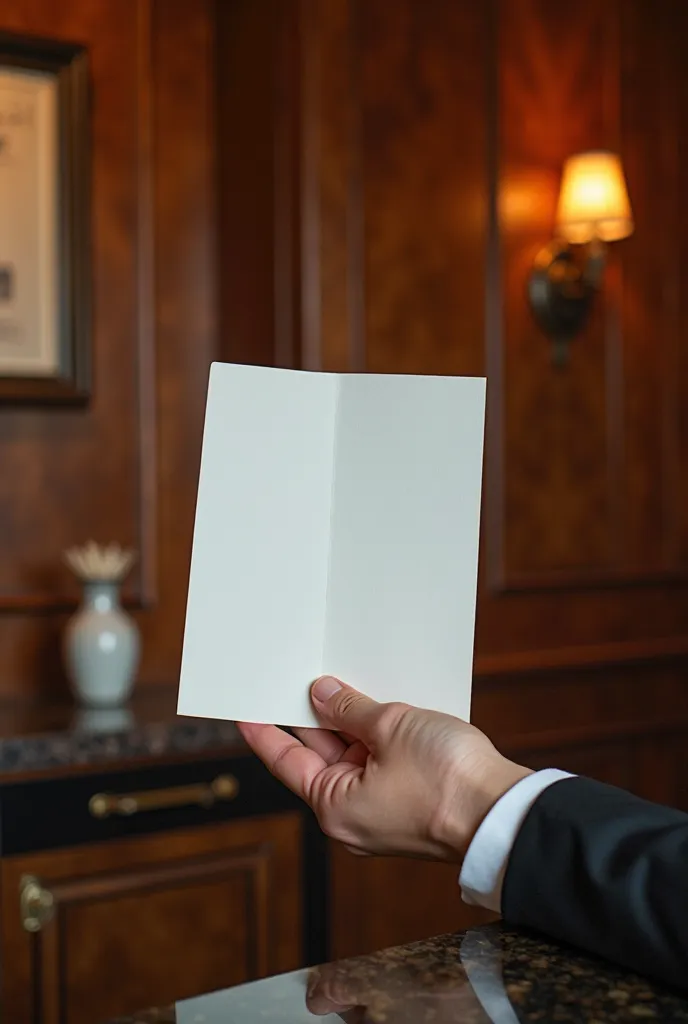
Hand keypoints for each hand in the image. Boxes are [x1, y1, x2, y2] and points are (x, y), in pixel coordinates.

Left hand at [237, 678, 530, 860]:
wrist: (503, 814)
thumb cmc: (445, 780)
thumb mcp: (390, 727)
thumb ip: (350, 709)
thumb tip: (322, 694)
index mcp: (335, 807)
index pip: (285, 761)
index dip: (264, 731)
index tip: (243, 710)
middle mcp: (353, 815)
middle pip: (320, 756)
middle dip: (312, 716)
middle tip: (295, 677)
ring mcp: (383, 809)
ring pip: (355, 755)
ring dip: (349, 720)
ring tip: (337, 679)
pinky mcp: (410, 800)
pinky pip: (381, 761)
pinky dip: (376, 733)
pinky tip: (378, 700)